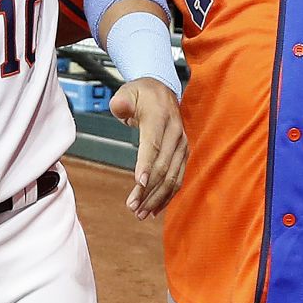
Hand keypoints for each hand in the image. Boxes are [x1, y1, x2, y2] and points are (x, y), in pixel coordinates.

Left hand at [110, 78, 187, 217]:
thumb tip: (120, 109)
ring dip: (157, 198)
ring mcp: (182, 145)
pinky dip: (167, 195)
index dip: (147, 165)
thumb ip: (121, 102)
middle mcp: (175, 133)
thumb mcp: (127, 92)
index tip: (139, 183)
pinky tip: (155, 209)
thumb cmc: (141, 94)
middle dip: (148, 189)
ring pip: (173, 177)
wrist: (162, 90)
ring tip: (140, 213)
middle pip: (164, 166)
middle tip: (132, 206)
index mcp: (161, 118)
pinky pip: (177, 178)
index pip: (154, 144)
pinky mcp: (182, 154)